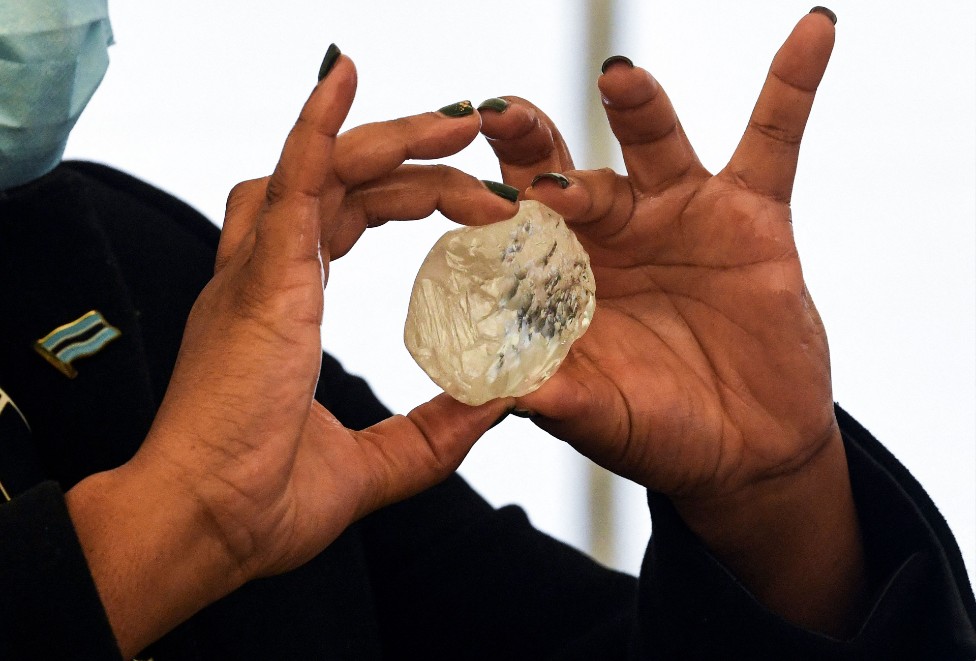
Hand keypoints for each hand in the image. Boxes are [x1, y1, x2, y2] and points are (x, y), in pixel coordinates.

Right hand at [67, 53, 514, 655]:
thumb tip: (495, 404)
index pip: (347, 219)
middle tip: (475, 135)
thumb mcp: (373, 465)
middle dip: (414, 154)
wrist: (203, 531)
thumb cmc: (260, 503)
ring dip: (390, 136)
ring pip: (323, 170)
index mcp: (283, 307)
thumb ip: (432, 432)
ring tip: (460, 121)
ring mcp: (257, 273)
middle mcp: (264, 276)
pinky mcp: (259, 283)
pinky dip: (316, 130)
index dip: (407, 196)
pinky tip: (344, 78)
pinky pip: (291, 184)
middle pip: (343, 182)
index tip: (471, 200)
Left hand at [482, 11, 864, 633]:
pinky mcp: (752, 214)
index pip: (513, 234)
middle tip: (500, 117)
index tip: (455, 195)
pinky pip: (775, 140)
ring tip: (618, 79)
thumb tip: (498, 391)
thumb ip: (558, 398)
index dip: (485, 212)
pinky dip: (793, 88)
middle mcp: (613, 232)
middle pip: (564, 170)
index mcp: (561, 276)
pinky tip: (812, 32)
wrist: (745, 449)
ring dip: (637, 107)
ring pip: (653, 144)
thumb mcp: (603, 417)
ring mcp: (680, 214)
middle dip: (532, 143)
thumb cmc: (657, 432)